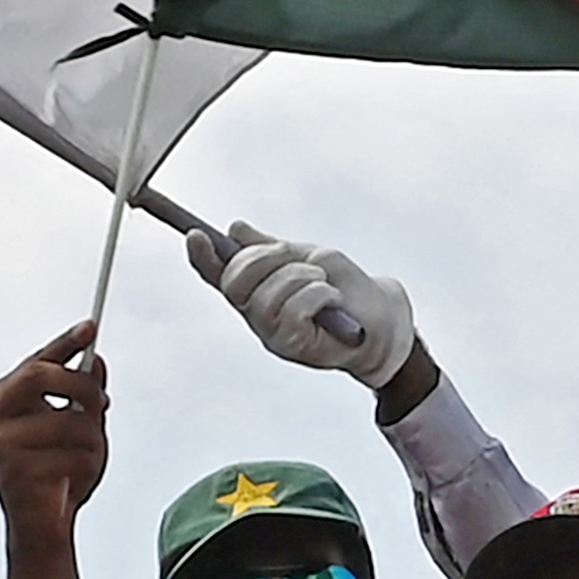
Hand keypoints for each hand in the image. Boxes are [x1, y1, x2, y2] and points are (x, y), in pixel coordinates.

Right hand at [0, 331, 114, 552]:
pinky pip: (74, 456)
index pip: (36, 362)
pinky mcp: (16, 472)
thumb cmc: (58, 470)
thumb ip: (84, 395)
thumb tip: (95, 362)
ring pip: (71, 422)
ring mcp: (2, 443)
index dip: (65, 343)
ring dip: (93, 441)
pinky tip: (73, 482)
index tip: (92, 327)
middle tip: (103, 403)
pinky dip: (87, 468)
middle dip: (83, 387)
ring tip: (86, 460)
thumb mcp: (77, 426)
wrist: (41, 526)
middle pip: (43, 376)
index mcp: (3, 399)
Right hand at [187, 224, 419, 394]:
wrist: (382, 318)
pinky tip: (333, 300)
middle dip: (262, 258)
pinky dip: (317, 295)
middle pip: (234, 283)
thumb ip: (273, 249)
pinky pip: (293, 311)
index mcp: (256, 292)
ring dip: (300, 277)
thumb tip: (237, 229)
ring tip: (323, 282)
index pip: (219, 276)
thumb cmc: (345, 288)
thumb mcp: (308, 258)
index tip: (195, 234)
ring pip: (267, 296)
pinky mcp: (294, 348)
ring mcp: (273, 335)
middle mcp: (257, 316)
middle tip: (291, 253)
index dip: (203, 257)